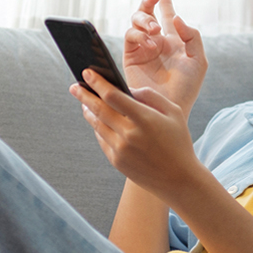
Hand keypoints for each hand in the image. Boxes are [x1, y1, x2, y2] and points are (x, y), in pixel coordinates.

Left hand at [70, 68, 205, 201]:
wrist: (178, 179)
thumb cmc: (178, 141)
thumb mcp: (173, 112)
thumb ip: (150, 96)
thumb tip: (126, 89)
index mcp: (144, 119)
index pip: (113, 96)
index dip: (98, 83)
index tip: (88, 72)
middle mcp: (129, 134)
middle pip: (98, 109)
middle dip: (84, 95)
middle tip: (74, 86)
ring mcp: (120, 149)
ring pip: (97, 125)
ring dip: (88, 111)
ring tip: (84, 103)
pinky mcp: (116, 161)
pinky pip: (101, 139)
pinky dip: (97, 127)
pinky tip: (98, 121)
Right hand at [124, 0, 206, 110]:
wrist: (170, 107)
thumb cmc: (187, 88)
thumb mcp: (198, 60)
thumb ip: (192, 37)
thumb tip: (177, 18)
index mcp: (173, 42)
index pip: (167, 17)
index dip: (164, 3)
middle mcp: (156, 43)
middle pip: (146, 15)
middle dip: (148, 4)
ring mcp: (142, 49)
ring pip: (135, 23)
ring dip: (144, 19)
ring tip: (155, 28)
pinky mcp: (131, 57)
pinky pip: (130, 37)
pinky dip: (139, 35)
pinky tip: (151, 43)